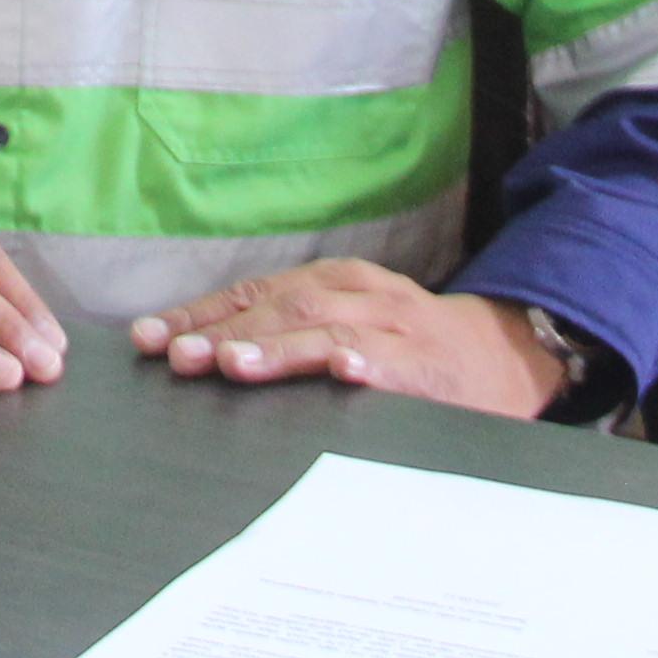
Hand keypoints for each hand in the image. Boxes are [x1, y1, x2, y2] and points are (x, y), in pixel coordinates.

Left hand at [128, 262, 568, 419]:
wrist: (508, 355)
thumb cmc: (414, 348)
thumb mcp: (352, 323)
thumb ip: (292, 333)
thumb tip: (207, 352)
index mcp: (336, 283)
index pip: (255, 293)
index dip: (201, 314)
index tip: (149, 338)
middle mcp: (362, 295)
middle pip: (282, 307)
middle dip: (224, 331)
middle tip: (177, 357)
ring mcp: (397, 328)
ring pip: (327, 331)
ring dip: (276, 348)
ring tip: (233, 365)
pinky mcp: (429, 366)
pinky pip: (393, 363)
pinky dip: (364, 364)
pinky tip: (341, 374)